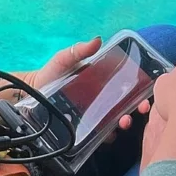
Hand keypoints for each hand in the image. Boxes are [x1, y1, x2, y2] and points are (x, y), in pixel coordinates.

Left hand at [0, 37, 144, 136]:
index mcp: (101, 82)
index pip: (126, 86)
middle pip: (126, 104)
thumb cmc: (50, 75)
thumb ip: (78, 51)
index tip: (145, 93)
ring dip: (125, 122)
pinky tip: (111, 134)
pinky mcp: (84, 130)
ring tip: (123, 121)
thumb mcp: (64, 59)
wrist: (30, 97)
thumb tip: (98, 40)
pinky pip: (100, 135)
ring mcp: (94, 116)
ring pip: (116, 120)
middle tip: (139, 109)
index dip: (138, 89)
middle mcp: (102, 99)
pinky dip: (109, 136)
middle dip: (137, 108)